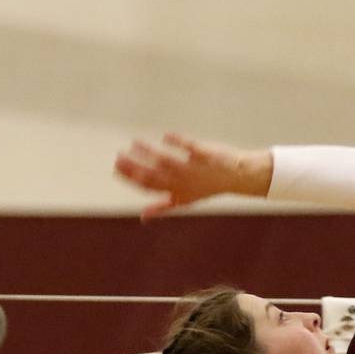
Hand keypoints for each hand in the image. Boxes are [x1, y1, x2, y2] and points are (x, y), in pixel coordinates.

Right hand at [114, 133, 270, 218]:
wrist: (238, 177)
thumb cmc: (208, 187)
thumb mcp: (184, 200)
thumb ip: (162, 207)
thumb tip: (142, 217)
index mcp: (176, 193)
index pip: (149, 186)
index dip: (131, 178)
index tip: (116, 167)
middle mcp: (184, 181)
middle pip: (154, 175)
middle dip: (134, 166)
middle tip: (119, 155)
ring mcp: (194, 168)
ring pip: (168, 160)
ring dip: (149, 152)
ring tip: (135, 142)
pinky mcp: (206, 154)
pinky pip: (190, 147)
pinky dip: (177, 142)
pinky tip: (165, 136)